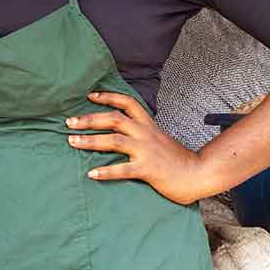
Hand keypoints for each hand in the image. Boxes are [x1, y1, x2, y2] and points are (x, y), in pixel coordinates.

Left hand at [65, 90, 206, 204]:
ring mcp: (147, 151)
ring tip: (72, 141)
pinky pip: (123, 169)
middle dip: (89, 119)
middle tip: (69, 122)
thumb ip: (143, 135)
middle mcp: (146, 134)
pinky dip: (106, 171)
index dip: (107, 97)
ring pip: (114, 140)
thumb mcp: (160, 140)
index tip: (89, 96)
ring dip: (90, 140)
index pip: (127, 103)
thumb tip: (123, 134)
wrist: (200, 174)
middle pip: (114, 119)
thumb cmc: (178, 160)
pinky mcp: (148, 169)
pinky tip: (91, 174)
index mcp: (148, 126)